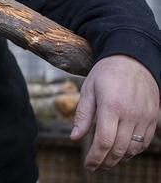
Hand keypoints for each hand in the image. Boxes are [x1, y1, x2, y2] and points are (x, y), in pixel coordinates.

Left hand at [70, 55, 158, 171]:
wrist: (133, 60)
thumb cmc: (106, 73)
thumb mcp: (88, 89)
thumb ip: (83, 115)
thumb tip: (74, 138)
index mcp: (111, 106)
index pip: (104, 141)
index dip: (96, 158)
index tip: (88, 166)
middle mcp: (131, 113)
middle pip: (119, 149)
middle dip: (106, 163)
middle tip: (95, 167)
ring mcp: (145, 116)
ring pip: (133, 149)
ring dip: (119, 159)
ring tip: (106, 161)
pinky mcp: (153, 118)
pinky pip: (145, 142)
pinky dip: (133, 151)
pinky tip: (122, 152)